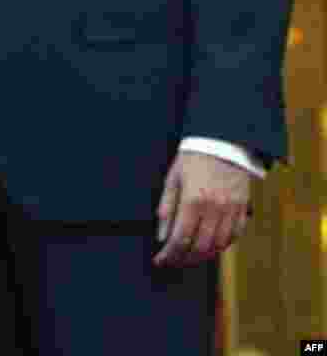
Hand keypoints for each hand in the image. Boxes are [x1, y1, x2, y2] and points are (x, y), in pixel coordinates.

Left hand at [154, 151, 251, 266]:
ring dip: (203, 256)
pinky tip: (210, 245)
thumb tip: (162, 235)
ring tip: (189, 256)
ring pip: (218, 246)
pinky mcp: (243, 209)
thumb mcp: (173, 178)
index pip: (180, 238)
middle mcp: (214, 208)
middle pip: (200, 247)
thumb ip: (166, 207)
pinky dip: (222, 246)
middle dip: (184, 259)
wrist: (222, 142)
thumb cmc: (194, 158)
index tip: (160, 260)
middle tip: (173, 260)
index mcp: (193, 199)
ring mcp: (231, 210)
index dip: (169, 254)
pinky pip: (234, 236)